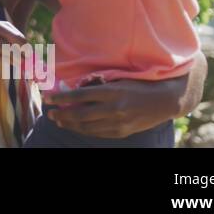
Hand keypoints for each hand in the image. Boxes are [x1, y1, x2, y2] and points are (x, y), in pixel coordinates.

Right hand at [0, 18, 27, 89]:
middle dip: (17, 39)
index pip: (0, 24)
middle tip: (28, 52)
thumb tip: (15, 51)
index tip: (26, 46)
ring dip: (13, 52)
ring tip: (22, 62)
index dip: (16, 34)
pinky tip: (9, 66)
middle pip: (0, 28)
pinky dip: (2, 60)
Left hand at [43, 77, 183, 138]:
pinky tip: (75, 127)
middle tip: (50, 113)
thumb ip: (99, 85)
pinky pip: (98, 134)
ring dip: (70, 124)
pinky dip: (84, 130)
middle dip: (62, 114)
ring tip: (59, 120)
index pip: (80, 95)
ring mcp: (119, 122)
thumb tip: (75, 88)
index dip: (62, 98)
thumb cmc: (139, 85)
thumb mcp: (118, 80)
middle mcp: (114, 108)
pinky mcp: (123, 132)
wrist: (164, 101)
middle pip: (80, 114)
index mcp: (112, 91)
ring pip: (87, 127)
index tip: (49, 98)